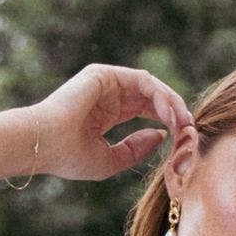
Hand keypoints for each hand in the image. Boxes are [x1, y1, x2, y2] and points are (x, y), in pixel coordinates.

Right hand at [25, 63, 194, 183]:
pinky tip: (170, 114)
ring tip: (184, 124)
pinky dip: (160, 96)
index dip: (167, 122)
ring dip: (172, 105)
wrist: (44, 145)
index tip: (183, 140)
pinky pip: (143, 81)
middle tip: (191, 132)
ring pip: (151, 88)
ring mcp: (107, 81)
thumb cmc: (69, 157)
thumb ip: (135, 149)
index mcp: (107, 112)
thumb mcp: (110, 160)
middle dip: (175, 113)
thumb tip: (161, 135)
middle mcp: (109, 94)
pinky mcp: (106, 74)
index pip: (146, 110)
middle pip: (153, 97)